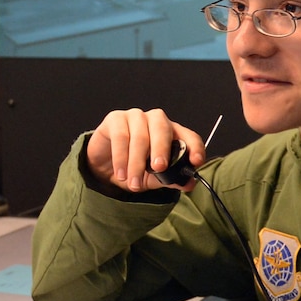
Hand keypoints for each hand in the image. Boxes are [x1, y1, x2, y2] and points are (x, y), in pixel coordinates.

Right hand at [86, 108, 204, 192]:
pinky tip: (121, 174)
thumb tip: (188, 184)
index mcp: (171, 132)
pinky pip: (120, 136)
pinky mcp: (115, 119)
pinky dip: (121, 158)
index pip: (188, 136)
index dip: (194, 147)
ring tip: (134, 183)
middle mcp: (155, 120)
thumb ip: (171, 179)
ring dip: (136, 163)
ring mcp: (135, 117)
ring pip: (140, 136)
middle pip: (162, 129)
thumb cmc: (133, 167)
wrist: (104, 166)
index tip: (196, 161)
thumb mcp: (154, 178)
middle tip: (159, 168)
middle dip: (161, 149)